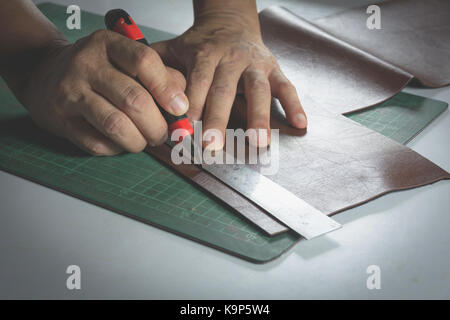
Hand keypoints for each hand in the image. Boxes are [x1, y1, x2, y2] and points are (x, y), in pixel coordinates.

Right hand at [21, 30, 187, 154]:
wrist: (45, 75)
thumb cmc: (97, 70)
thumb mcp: (125, 60)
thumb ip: (159, 74)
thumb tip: (183, 103)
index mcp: (108, 45)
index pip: (144, 61)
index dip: (167, 88)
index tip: (180, 108)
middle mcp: (87, 65)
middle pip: (134, 100)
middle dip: (157, 125)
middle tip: (162, 134)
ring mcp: (71, 93)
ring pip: (116, 125)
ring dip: (139, 141)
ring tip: (145, 141)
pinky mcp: (61, 120)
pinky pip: (97, 144)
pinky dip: (116, 149)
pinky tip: (120, 143)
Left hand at [151, 9, 306, 149]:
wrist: (230, 22)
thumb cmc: (200, 44)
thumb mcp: (175, 48)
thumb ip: (157, 67)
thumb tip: (137, 92)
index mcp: (204, 53)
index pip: (197, 81)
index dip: (191, 104)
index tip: (183, 130)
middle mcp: (231, 58)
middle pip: (225, 89)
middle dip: (219, 118)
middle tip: (212, 145)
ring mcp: (256, 63)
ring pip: (258, 90)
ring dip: (259, 116)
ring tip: (258, 142)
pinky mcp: (275, 68)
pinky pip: (287, 86)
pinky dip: (295, 104)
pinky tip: (300, 124)